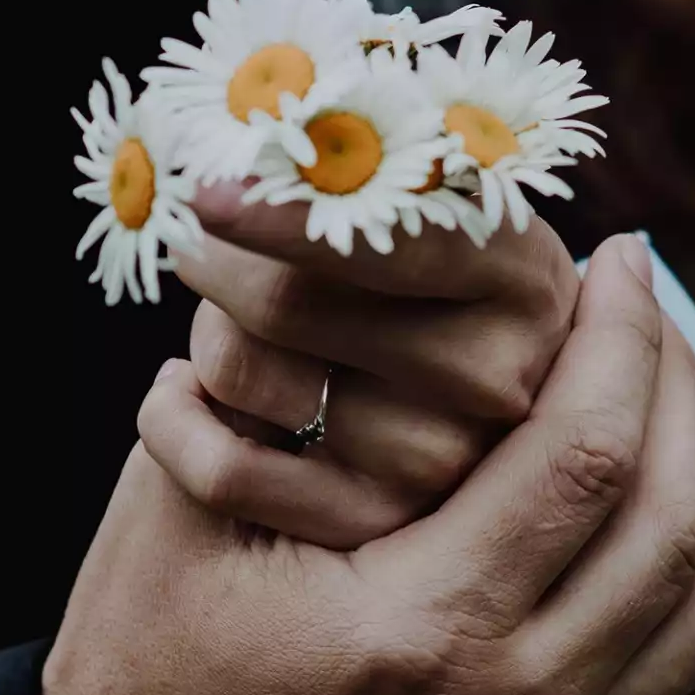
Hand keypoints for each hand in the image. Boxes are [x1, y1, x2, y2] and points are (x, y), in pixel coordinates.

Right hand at [44, 240, 694, 694]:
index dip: (621, 336)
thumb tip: (412, 260)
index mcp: (417, 630)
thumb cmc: (147, 636)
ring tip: (673, 400)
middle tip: (648, 312)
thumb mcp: (191, 493)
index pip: (584, 452)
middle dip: (677, 388)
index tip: (621, 259)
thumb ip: (294, 383)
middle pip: (669, 522)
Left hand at [172, 183, 579, 543]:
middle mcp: (499, 378)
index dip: (286, 211)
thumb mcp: (422, 197)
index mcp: (522, 275)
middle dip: (214, 257)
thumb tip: (234, 166)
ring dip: (206, 333)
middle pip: (285, 302)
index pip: (391, 240)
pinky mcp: (371, 529)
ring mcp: (441, 465)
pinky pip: (220, 467)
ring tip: (233, 322)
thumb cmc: (414, 255)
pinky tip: (185, 392)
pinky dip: (173, 418)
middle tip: (200, 237)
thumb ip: (353, 176)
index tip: (202, 190)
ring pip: (240, 369)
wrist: (452, 377)